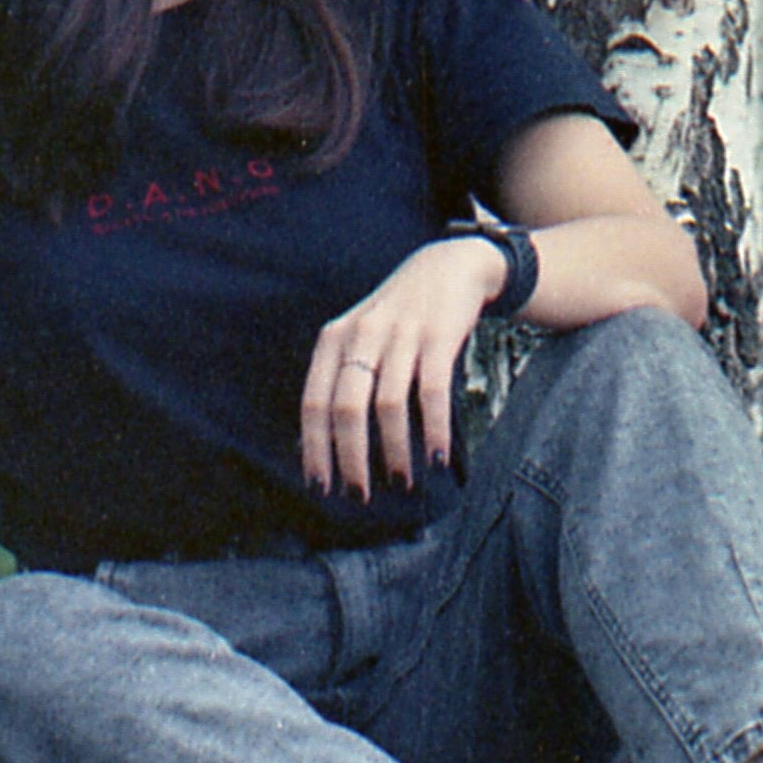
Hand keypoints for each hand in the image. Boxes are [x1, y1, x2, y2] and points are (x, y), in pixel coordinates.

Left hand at [300, 234, 507, 502]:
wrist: (449, 267)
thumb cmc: (398, 316)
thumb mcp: (359, 338)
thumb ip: (342, 380)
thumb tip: (324, 446)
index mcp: (334, 340)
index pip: (313, 402)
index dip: (314, 448)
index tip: (320, 486)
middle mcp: (361, 336)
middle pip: (346, 409)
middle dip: (351, 459)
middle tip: (359, 495)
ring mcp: (400, 335)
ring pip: (388, 406)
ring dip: (393, 452)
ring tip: (402, 482)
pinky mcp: (437, 337)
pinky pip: (431, 393)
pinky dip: (433, 430)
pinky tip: (436, 457)